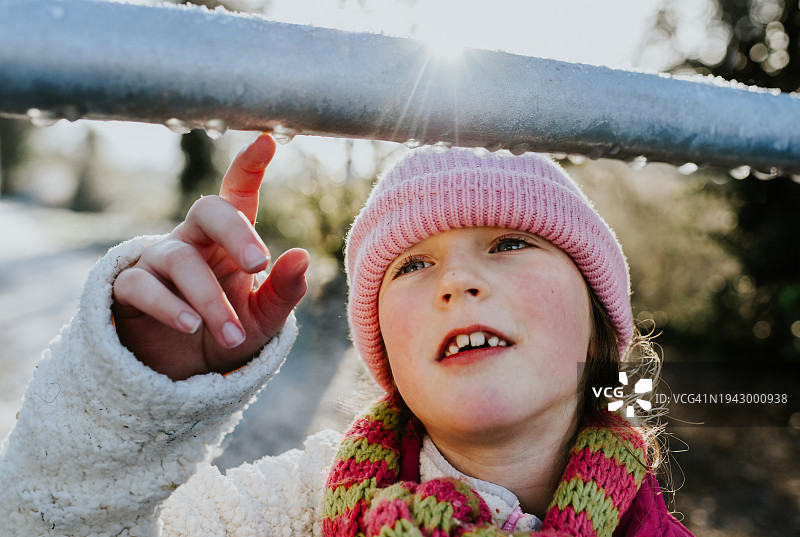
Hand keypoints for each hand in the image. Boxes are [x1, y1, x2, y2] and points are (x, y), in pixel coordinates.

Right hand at [112, 134, 308, 379]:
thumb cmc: (229, 335)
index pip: (237, 196)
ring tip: (230, 334)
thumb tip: (302, 255)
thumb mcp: (265, 319)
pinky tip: (189, 325)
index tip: (269, 141)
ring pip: (178, 259)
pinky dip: (167, 305)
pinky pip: (141, 285)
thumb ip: (283, 291)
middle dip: (234, 231)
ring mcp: (158, 262)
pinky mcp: (128, 288)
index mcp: (229, 242)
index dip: (249, 167)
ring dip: (208, 298)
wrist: (186, 378)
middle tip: (258, 262)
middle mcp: (194, 242)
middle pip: (206, 210)